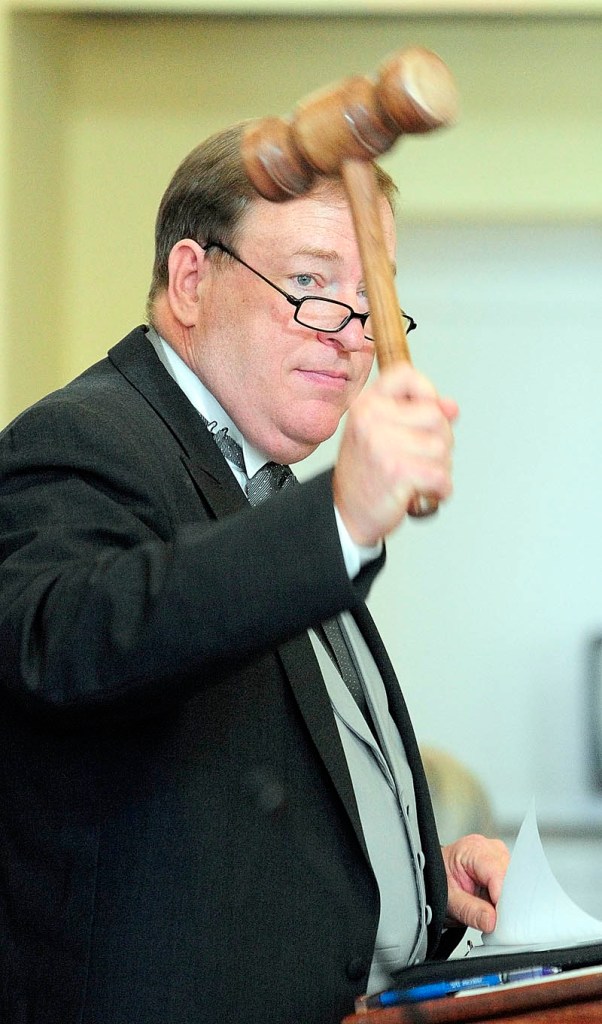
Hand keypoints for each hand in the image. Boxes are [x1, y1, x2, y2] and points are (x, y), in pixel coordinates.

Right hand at [333, 362, 457, 545]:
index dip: (427, 392)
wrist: (346, 514)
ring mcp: (382, 444)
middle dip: (440, 441)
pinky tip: (425, 491)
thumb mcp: (384, 433)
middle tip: (418, 459)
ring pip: (442, 448)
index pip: (406, 375)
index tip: (427, 413)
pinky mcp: (396, 471)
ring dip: (440, 468)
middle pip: (436, 416)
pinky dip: (441, 489)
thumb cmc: (368, 473)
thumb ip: (418, 414)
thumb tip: (451, 407)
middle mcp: (370, 419)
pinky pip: (441, 474)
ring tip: (418, 476)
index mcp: (366, 404)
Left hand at [442, 834, 509, 933]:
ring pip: (516, 884)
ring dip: (507, 902)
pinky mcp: (504, 867)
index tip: (497, 920)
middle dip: (505, 903)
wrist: (436, 875)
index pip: (499, 875)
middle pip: (511, 879)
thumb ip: (469, 911)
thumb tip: (492, 921)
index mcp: (473, 849)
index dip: (501, 900)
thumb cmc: (440, 881)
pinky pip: (515, 886)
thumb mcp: (448, 899)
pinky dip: (507, 900)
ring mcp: (498, 856)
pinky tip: (494, 904)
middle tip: (492, 919)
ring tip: (488, 908)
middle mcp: (489, 848)